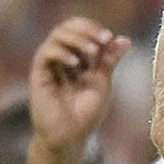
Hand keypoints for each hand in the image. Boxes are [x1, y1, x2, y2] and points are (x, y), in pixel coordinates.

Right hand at [29, 18, 130, 148]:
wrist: (70, 136)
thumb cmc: (85, 112)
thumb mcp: (102, 82)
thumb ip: (109, 60)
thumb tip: (125, 39)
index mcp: (77, 58)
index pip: (80, 30)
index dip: (94, 29)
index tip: (110, 38)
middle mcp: (61, 58)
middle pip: (66, 27)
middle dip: (86, 29)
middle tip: (103, 40)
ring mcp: (49, 65)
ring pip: (56, 36)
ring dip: (77, 39)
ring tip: (93, 52)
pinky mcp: (38, 75)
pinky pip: (45, 53)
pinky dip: (62, 53)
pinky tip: (76, 63)